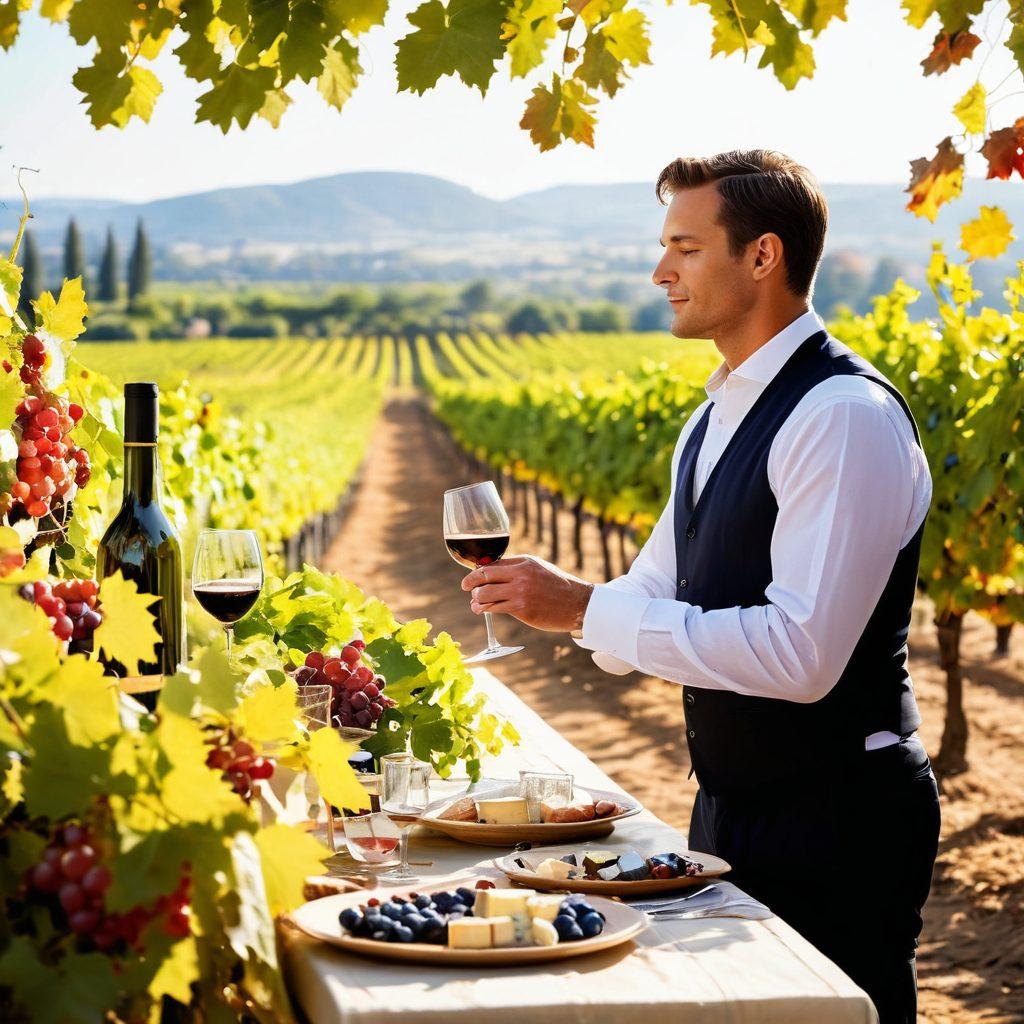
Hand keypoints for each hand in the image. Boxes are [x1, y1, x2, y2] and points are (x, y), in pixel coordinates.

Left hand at [460, 555, 593, 632]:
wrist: (577, 604)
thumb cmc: (556, 586)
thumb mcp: (538, 569)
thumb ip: (517, 568)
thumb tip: (493, 570)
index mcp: (524, 563)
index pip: (492, 564)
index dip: (478, 570)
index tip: (472, 576)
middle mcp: (521, 575)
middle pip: (484, 576)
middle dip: (470, 582)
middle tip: (465, 586)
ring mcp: (520, 593)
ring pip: (485, 594)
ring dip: (476, 599)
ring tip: (475, 603)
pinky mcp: (521, 610)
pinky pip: (495, 608)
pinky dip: (484, 609)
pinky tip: (481, 610)